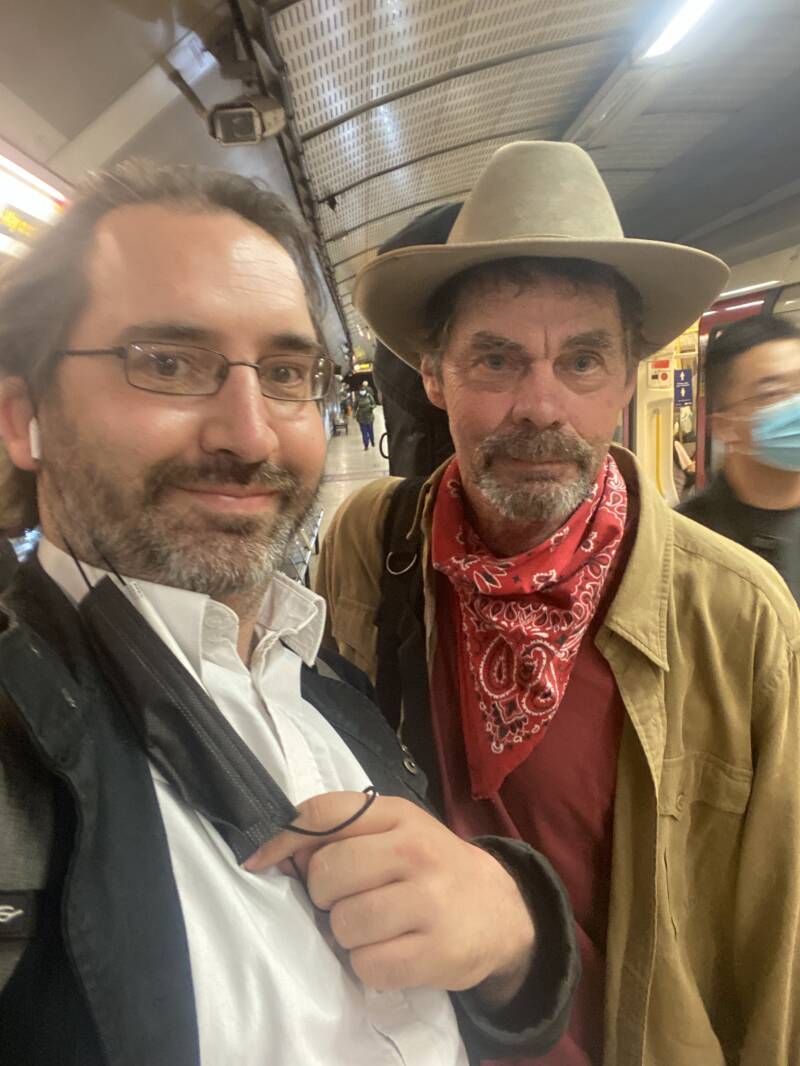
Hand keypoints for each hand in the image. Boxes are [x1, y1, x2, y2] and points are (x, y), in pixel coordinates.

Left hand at [244, 791, 534, 1003]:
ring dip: (347, 934)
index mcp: (397, 814)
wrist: (500, 909)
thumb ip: (342, 832)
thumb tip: (278, 850)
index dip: (281, 838)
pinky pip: (368, 966)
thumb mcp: (395, 831)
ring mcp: (429, 901)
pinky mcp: (437, 952)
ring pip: (343, 924)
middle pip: (326, 874)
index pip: (324, 814)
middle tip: (352, 898)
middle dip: (325, 895)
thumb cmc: (432, 867)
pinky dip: (369, 966)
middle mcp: (415, 851)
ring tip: (376, 927)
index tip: (257, 860)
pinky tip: (392, 951)